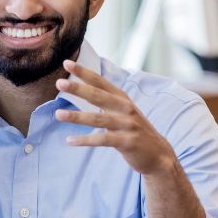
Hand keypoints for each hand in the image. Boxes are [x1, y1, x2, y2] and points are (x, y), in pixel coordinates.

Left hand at [53, 59, 176, 175]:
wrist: (158, 154)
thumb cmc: (134, 131)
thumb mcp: (123, 112)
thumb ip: (106, 101)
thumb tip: (84, 90)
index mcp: (122, 98)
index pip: (100, 82)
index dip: (84, 72)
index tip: (67, 63)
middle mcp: (125, 108)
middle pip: (98, 96)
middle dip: (78, 89)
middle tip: (59, 83)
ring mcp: (127, 125)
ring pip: (98, 119)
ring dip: (77, 117)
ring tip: (58, 114)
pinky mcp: (127, 142)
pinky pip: (102, 140)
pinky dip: (85, 140)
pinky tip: (69, 141)